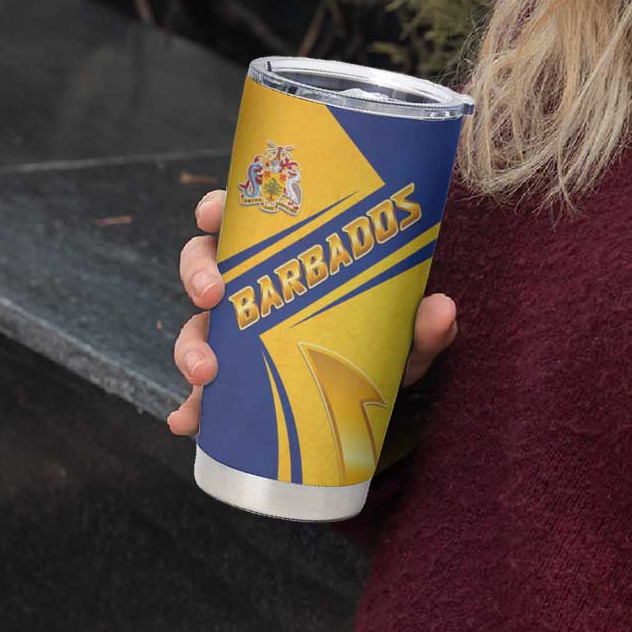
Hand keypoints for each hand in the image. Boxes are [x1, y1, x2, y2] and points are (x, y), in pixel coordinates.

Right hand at [166, 189, 458, 435]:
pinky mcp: (236, 383)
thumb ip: (423, 323)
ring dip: (190, 346)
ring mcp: (239, 335)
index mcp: (285, 254)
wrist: (378, 393)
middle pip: (204, 264)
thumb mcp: (404, 330)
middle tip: (213, 294)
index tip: (213, 213)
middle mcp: (254, 287)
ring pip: (196, 327)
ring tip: (205, 374)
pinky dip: (190, 407)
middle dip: (198, 275)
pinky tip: (188, 423)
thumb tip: (443, 310)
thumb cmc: (384, 339)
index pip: (242, 217)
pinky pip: (202, 393)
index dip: (217, 208)